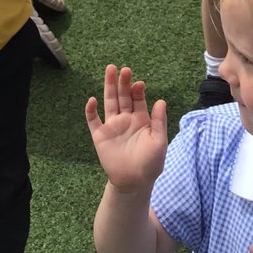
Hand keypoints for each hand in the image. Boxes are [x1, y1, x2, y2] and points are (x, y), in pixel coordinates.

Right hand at [85, 65, 167, 192]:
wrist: (134, 182)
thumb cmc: (150, 163)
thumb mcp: (159, 141)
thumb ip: (159, 121)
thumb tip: (161, 101)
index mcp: (141, 120)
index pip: (138, 99)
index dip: (137, 90)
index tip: (139, 84)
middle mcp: (126, 119)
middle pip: (123, 96)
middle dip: (123, 83)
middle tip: (124, 69)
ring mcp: (112, 126)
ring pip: (109, 102)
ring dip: (109, 87)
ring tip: (110, 70)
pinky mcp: (100, 135)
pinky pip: (93, 121)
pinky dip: (90, 111)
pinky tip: (92, 100)